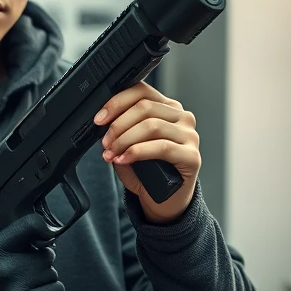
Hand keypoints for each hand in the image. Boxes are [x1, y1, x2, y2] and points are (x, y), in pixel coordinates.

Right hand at [0, 213, 64, 290]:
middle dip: (41, 267)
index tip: (44, 238)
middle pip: (48, 262)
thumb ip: (15, 238)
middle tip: (27, 274)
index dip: (43, 230)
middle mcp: (7, 274)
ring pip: (57, 288)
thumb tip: (49, 233)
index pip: (30, 226)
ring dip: (49, 289)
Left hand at [95, 81, 199, 223]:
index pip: (141, 91)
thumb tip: (102, 120)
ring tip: (112, 153)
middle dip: (118, 125)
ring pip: (151, 126)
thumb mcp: (128, 143)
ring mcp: (189, 136)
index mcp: (166, 107)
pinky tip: (124, 159)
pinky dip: (137, 152)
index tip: (98, 119)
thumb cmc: (145, 169)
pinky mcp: (192, 156)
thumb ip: (120, 128)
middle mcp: (181, 117)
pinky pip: (161, 147)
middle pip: (144, 107)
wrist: (162, 199)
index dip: (116, 102)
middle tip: (105, 143)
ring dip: (124, 140)